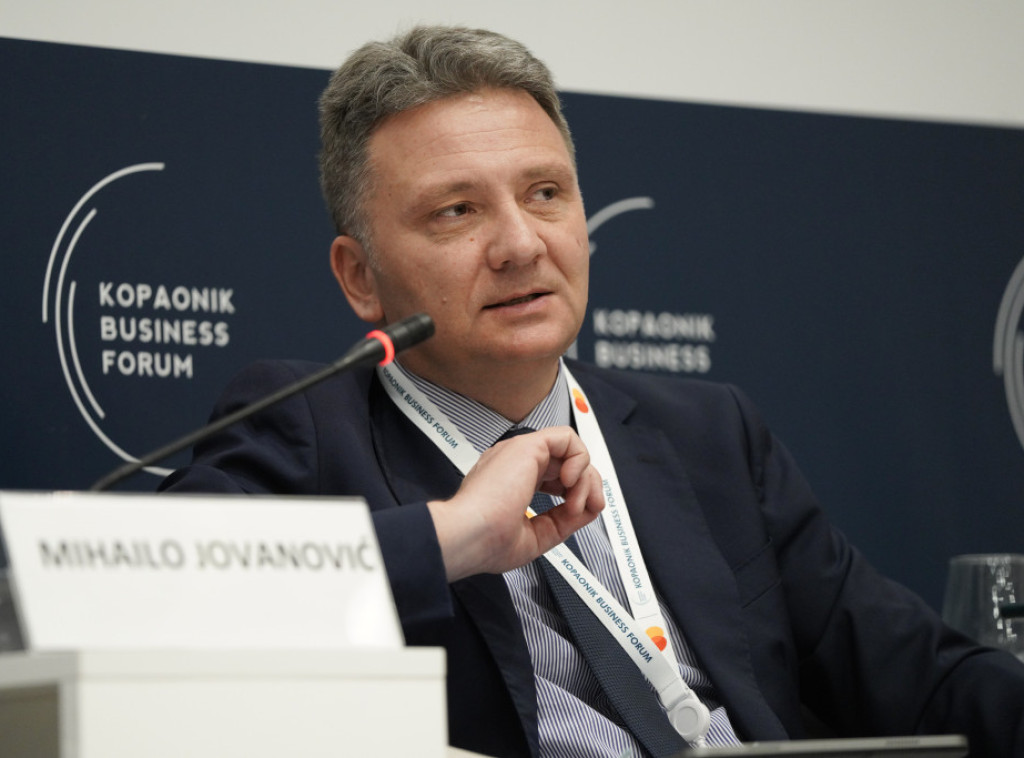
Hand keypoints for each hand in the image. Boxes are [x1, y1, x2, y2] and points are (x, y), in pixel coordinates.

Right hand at [427, 426, 604, 580]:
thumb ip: (563, 520)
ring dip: (585, 479)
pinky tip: (570, 482)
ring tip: (575, 503)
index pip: (554, 479)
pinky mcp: (527, 446)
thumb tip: (587, 509)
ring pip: (570, 451)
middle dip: (587, 486)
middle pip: (567, 463)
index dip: (575, 494)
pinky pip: (567, 438)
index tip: (578, 514)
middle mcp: (515, 465)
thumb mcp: (536, 536)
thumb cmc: (485, 541)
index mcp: (512, 484)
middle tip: (589, 508)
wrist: (469, 536)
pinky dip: (579, 460)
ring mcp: (520, 453)